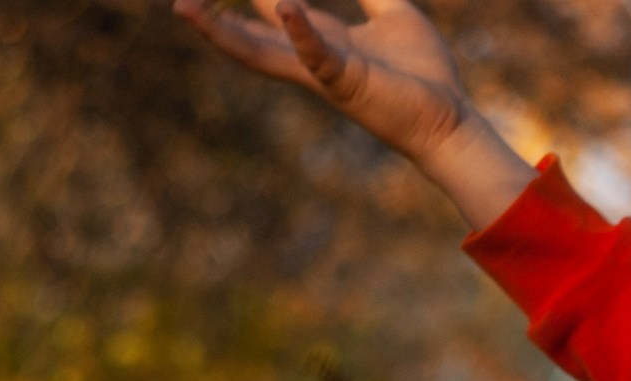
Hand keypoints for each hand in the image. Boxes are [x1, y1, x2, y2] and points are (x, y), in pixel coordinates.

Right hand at [175, 0, 535, 228]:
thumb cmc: (423, 75)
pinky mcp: (348, 83)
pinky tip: (286, 5)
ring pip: (262, 52)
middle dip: (211, 17)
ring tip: (188, 9)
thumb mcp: (393, 15)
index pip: (269, 8)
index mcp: (320, 40)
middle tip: (179, 3)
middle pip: (247, 34)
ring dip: (224, 31)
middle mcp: (311, 58)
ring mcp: (324, 74)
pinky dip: (301, 31)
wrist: (450, 118)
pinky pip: (318, 55)